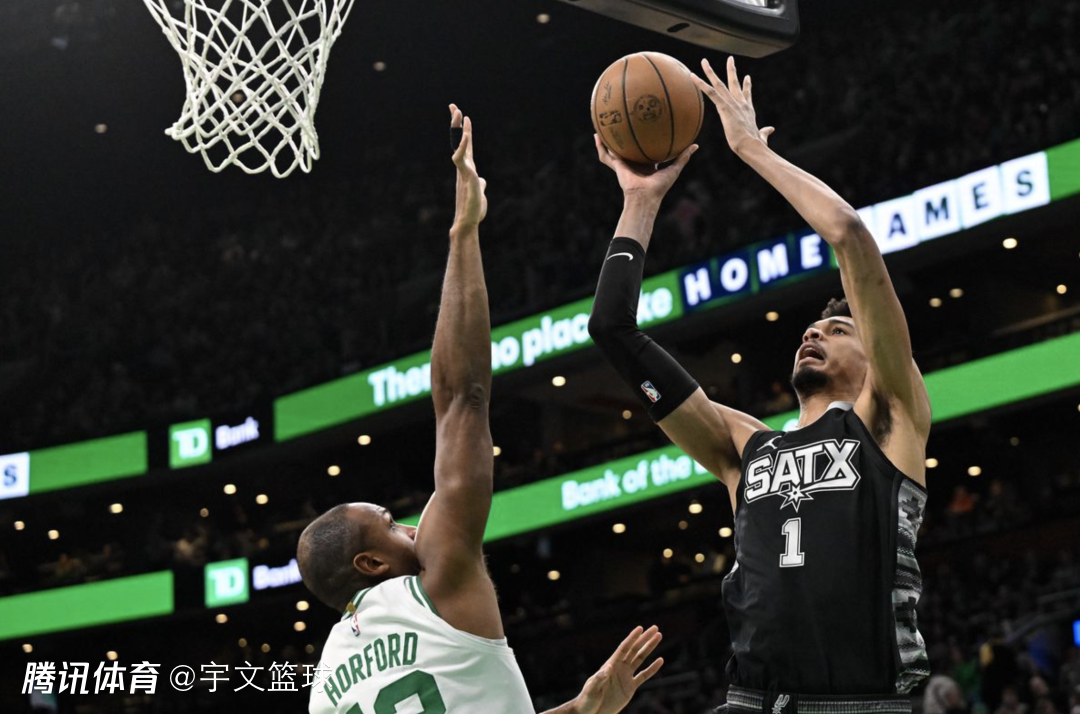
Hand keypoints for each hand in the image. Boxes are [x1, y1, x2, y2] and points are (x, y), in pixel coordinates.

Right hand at [450, 104, 486, 232]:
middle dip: (456, 122)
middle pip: (458, 139)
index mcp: (467, 167)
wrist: (468, 222)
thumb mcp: (479, 191)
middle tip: (453, 106)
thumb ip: (479, 183)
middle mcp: (463, 166)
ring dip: (457, 128)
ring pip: (458, 145)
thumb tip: (481, 180)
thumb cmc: (473, 209)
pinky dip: (463, 146)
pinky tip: (465, 134)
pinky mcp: (466, 176)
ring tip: (459, 112)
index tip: (463, 116)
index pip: (466, 144)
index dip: (465, 129)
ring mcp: (464, 170)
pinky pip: (461, 158)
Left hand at [572, 626, 663, 713]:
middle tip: (655, 627)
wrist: (591, 713)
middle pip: (634, 649)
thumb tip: (608, 666)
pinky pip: (643, 676)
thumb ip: (599, 678)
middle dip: (644, 639)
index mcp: (610, 665)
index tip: (641, 628)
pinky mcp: (630, 687)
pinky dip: (652, 668)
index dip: (632, 638)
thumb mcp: (591, 689)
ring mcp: (625, 676)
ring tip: (659, 636)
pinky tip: (660, 660)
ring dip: (649, 648)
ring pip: (640, 659)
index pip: (624, 648)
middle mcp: (619, 667)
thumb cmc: (587, 700)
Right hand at [594, 134, 696, 204]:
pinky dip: (600, 147)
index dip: (645, 142)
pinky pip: (606, 155)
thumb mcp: (674, 168)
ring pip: (614, 150)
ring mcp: (624, 164)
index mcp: (647, 165)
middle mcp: (634, 163)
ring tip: (603, 127)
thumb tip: (696, 145)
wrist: (645, 196)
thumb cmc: (660, 186)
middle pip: (628, 148)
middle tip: (624, 123)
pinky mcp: (617, 166)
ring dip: (608, 140)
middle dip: (625, 138)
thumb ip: (683, 156)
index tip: (645, 129)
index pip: (645, 151)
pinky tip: (597, 135)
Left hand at [692, 56, 774, 155]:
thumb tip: (770, 130)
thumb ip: (765, 132)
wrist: (751, 145)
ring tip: (704, 61)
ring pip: (719, 84)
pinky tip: (693, 76)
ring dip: (710, 72)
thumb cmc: (755, 144)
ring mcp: (732, 103)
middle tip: (730, 58)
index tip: (747, 77)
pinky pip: (710, 92)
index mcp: (748, 110)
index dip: (746, 85)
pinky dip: (700, 84)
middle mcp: (740, 103)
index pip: (746, 95)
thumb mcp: (761, 136)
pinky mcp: (724, 107)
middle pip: (734, 83)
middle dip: (731, 70)